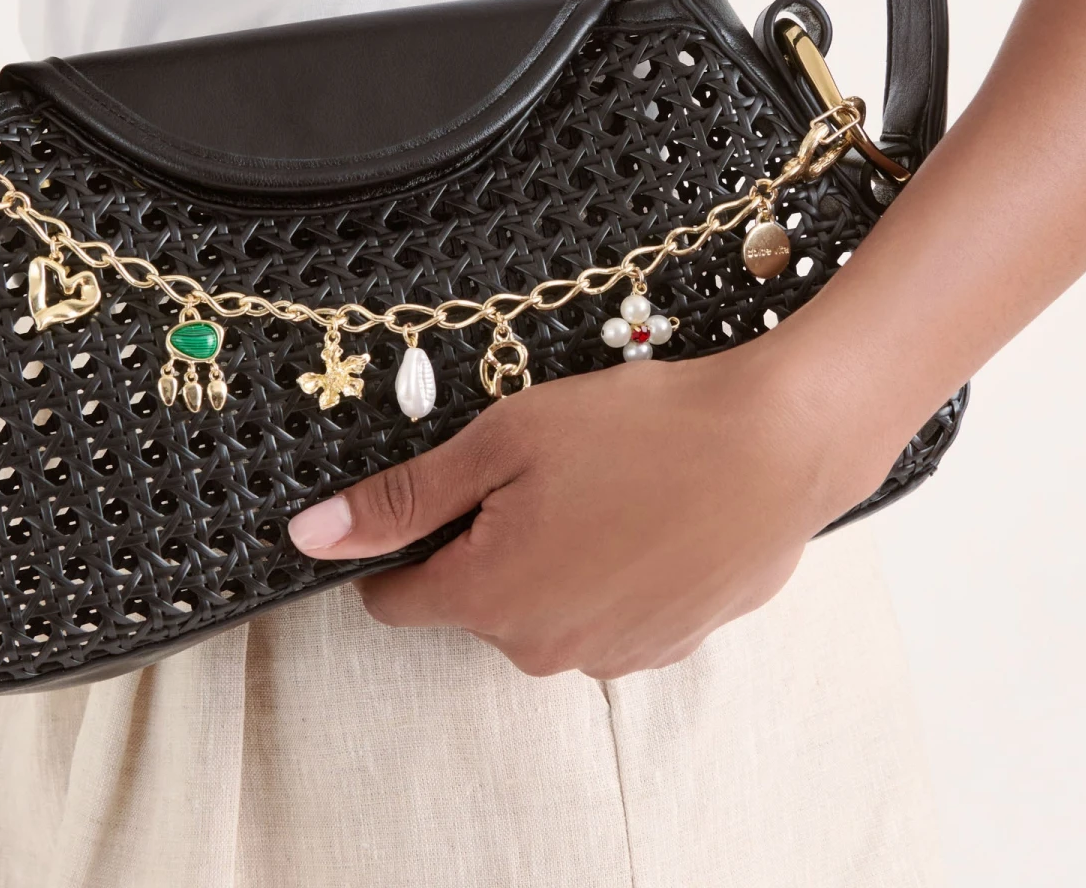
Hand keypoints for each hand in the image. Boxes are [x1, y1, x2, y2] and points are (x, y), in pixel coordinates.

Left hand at [287, 334, 899, 678]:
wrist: (777, 446)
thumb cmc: (636, 431)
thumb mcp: (500, 443)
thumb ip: (402, 500)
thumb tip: (309, 537)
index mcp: (488, 597)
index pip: (394, 599)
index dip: (394, 545)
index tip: (424, 498)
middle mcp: (542, 647)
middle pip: (471, 598)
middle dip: (480, 539)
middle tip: (530, 467)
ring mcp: (609, 655)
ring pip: (539, 605)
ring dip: (546, 555)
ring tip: (595, 485)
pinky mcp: (664, 646)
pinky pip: (600, 612)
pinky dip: (604, 571)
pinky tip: (638, 515)